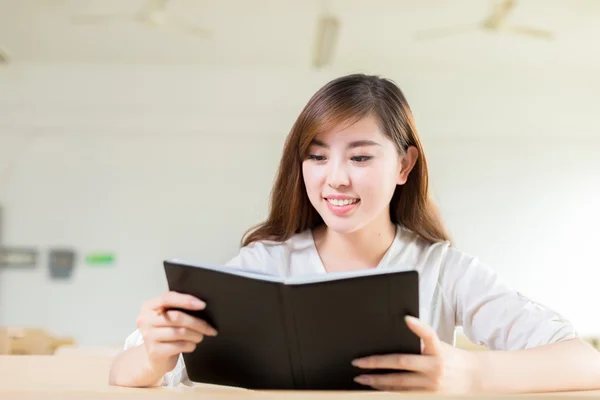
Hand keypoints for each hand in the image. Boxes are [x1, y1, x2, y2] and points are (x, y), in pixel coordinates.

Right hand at [136, 291, 217, 375]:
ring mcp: (148, 336)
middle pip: (176, 317)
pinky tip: (192, 345)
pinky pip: (179, 345)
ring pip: (179, 332)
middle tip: (209, 328)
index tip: (202, 305)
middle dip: (197, 322)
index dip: (186, 300)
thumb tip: (199, 301)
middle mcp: (145, 320)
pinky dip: (190, 345)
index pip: (167, 298)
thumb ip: (177, 306)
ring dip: (196, 335)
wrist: (155, 359)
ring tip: (200, 336)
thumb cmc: (165, 334)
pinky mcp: (154, 351)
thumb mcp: (168, 317)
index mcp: (149, 306)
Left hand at [351, 316, 479, 392]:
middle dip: (377, 364)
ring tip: (361, 379)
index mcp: (439, 351)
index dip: (419, 327)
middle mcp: (435, 368)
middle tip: (359, 363)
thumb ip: (422, 342)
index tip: (406, 319)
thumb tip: (400, 327)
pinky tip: (376, 389)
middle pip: (402, 363)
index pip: (429, 335)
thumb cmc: (452, 359)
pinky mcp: (429, 397)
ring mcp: (432, 386)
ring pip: (399, 384)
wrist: (474, 379)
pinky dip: (389, 392)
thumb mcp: (441, 346)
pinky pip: (404, 395)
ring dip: (378, 381)